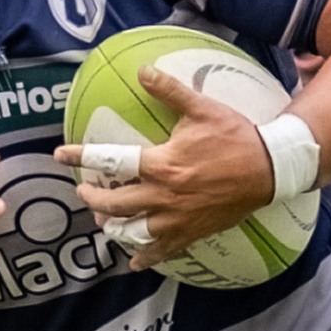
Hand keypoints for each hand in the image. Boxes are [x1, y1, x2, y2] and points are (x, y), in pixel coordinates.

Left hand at [53, 63, 273, 269]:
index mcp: (162, 165)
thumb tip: (142, 69)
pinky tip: (135, 261)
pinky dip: (145, 258)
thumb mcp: (201, 108)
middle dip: (92, 199)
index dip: (81, 157)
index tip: (60, 155)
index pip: (110, 161)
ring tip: (104, 221)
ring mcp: (176, 219)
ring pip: (132, 233)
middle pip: (113, 205)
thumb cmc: (235, 137)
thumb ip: (169, 90)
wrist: (269, 169)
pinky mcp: (191, 233)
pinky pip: (162, 252)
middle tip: (85, 191)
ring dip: (113, 229)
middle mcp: (163, 196)